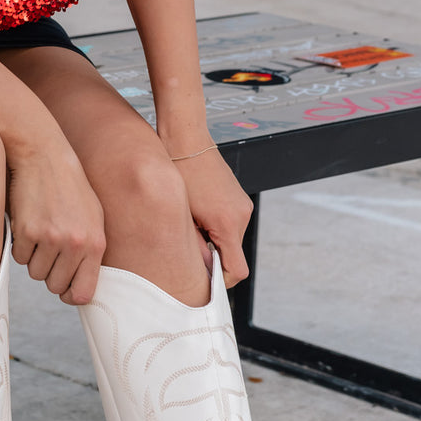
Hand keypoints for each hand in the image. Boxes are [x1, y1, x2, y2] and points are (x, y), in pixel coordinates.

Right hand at [6, 139, 105, 305]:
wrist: (44, 156)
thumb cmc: (69, 187)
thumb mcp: (93, 217)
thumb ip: (91, 252)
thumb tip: (83, 286)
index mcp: (95, 243)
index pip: (83, 293)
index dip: (70, 294)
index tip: (64, 287)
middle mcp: (75, 243)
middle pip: (55, 286)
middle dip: (49, 273)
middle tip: (49, 250)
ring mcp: (51, 238)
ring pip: (35, 273)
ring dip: (34, 259)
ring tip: (40, 233)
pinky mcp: (27, 231)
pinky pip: (19, 258)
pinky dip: (20, 246)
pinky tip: (28, 223)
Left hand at [168, 135, 252, 287]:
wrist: (185, 138)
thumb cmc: (178, 173)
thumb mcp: (182, 217)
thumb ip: (194, 247)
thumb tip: (199, 268)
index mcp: (228, 223)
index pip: (236, 270)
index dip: (219, 281)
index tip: (202, 280)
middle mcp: (242, 214)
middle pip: (233, 255)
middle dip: (213, 258)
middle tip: (188, 252)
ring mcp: (242, 204)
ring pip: (231, 239)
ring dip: (213, 240)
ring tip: (190, 228)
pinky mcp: (238, 197)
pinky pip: (230, 222)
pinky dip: (216, 226)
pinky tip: (196, 214)